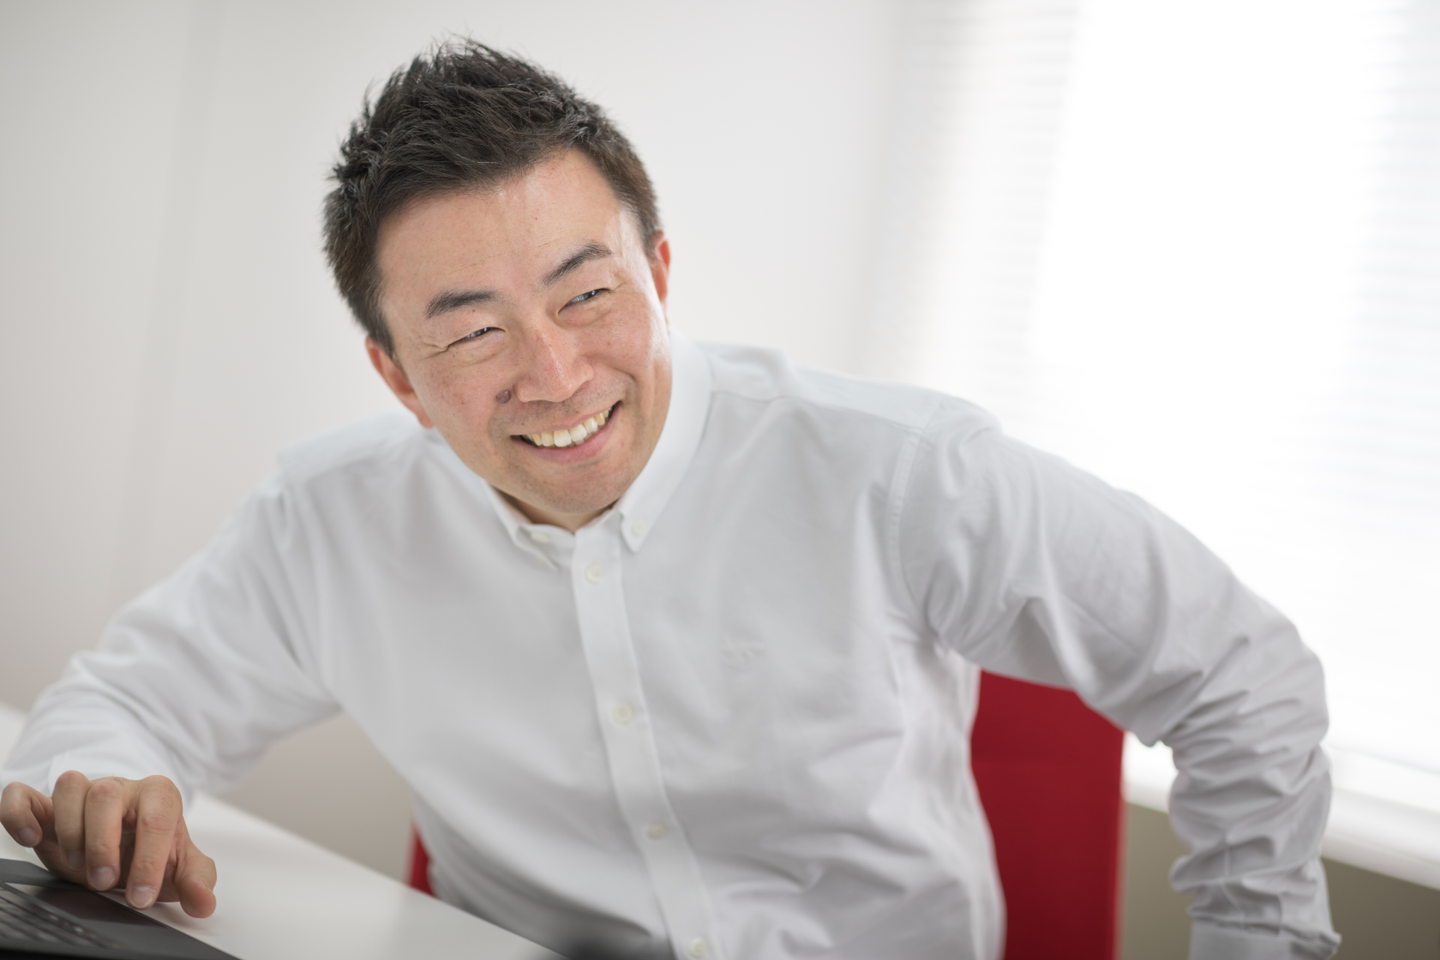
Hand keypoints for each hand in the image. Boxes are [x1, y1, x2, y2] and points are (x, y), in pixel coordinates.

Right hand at [1, 772, 215, 916]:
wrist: (125, 841)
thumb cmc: (151, 850)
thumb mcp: (178, 867)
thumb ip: (196, 881)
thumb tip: (204, 902)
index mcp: (158, 796)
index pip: (156, 819)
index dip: (150, 861)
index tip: (143, 897)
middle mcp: (120, 788)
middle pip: (107, 795)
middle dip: (103, 844)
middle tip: (105, 882)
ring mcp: (83, 792)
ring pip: (70, 786)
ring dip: (69, 830)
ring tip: (76, 866)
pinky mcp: (46, 805)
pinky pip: (24, 794)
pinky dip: (20, 813)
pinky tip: (31, 839)